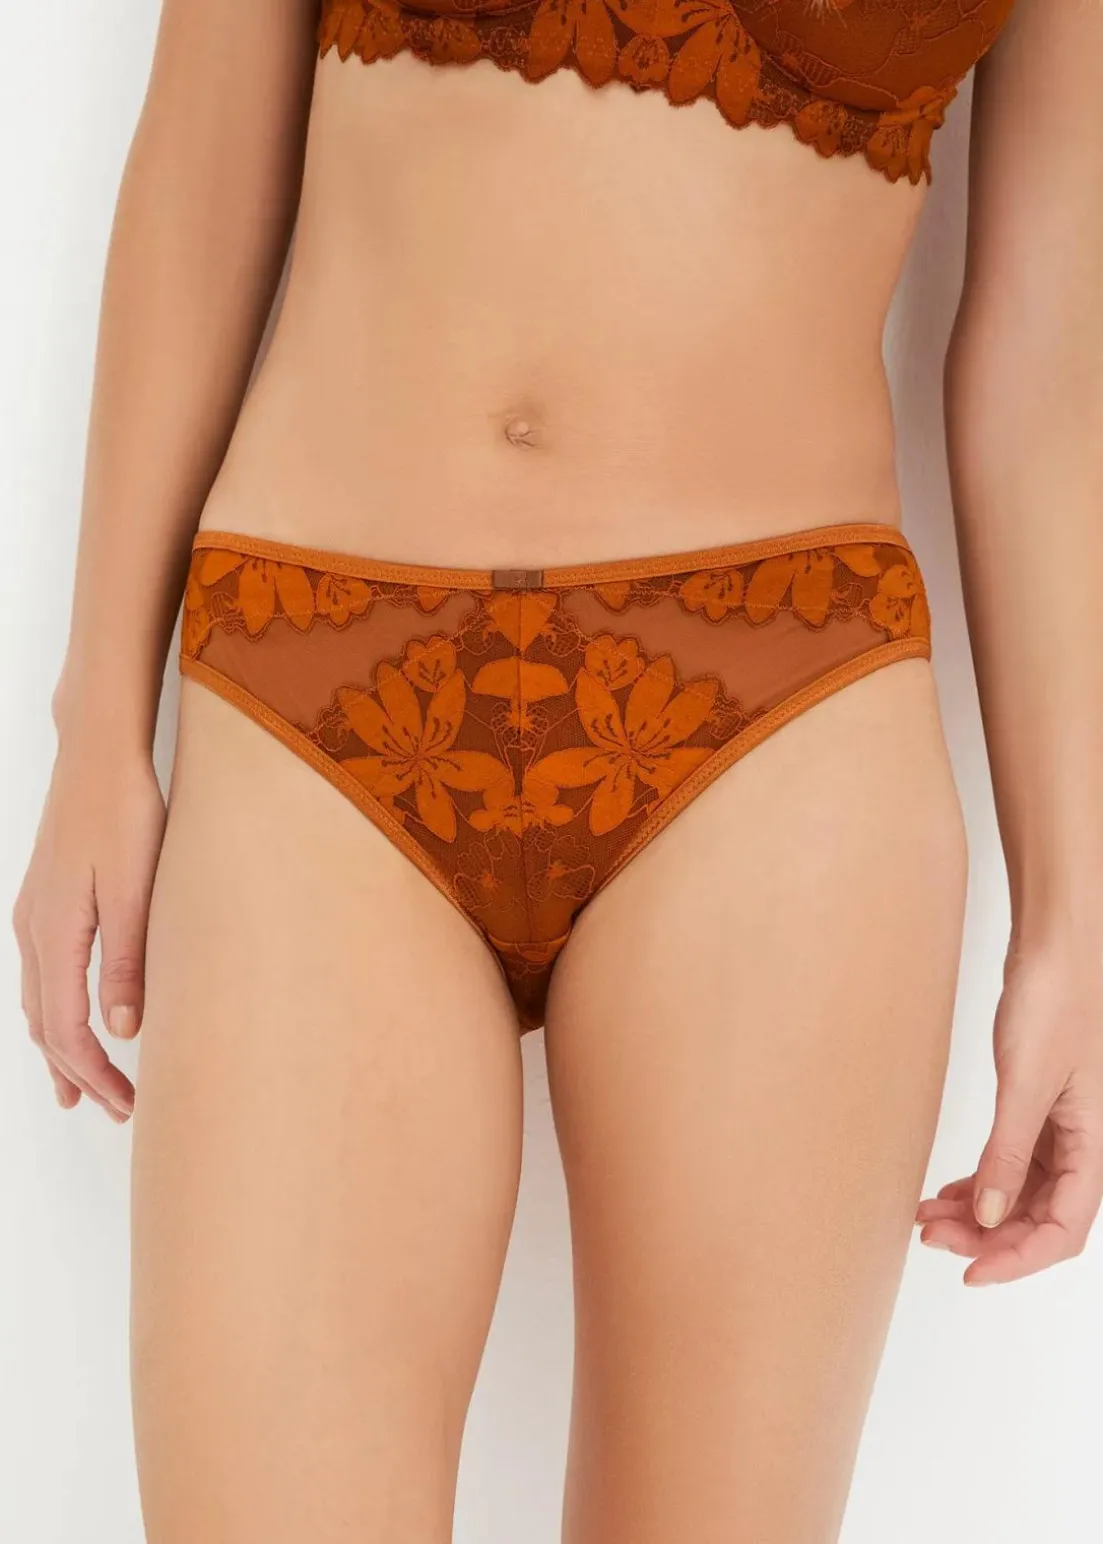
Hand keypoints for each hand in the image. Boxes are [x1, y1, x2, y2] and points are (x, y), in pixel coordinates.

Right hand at [12, 745, 165, 1121]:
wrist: (98, 751)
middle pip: (47, 1025)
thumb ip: (128, 962)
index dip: (96, 1073)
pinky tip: (70, 1019)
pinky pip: (41, 974)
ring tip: (83, 1086)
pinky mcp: (47, 897)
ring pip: (39, 1002)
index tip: (125, 1104)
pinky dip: (54, 1012)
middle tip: (115, 1109)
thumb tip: (122, 1031)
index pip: (68, 1029)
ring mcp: (34, 912)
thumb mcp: (137, 890)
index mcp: (55, 933)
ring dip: (61, 1048)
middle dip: (79, 1073)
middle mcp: (34, 928)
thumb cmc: (124, 809)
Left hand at [916, 935, 1102, 1284]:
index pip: (1063, 1230)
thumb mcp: (1026, 1084)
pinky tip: (948, 1190)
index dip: (1019, 1259)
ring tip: (928, 1217)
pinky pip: (1011, 1163)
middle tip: (933, 1237)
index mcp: (1092, 1145)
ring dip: (979, 1212)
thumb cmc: (1056, 1002)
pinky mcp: (1035, 1106)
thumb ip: (1008, 1153)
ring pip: (1022, 1193)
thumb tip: (991, 1217)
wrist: (1054, 947)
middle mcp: (1081, 1143)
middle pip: (1039, 1217)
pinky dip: (981, 1182)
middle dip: (988, 1237)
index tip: (971, 1272)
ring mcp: (1058, 1126)